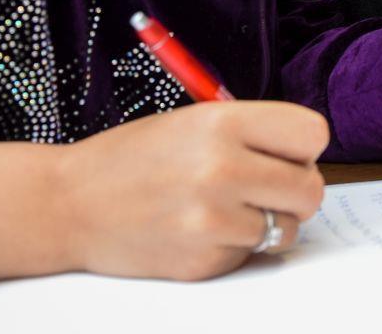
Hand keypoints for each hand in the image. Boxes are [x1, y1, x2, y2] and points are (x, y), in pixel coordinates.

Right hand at [0, 101, 328, 280]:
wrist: (69, 205)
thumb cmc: (133, 157)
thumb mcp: (193, 121)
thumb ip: (252, 133)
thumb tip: (306, 155)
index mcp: (223, 123)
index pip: (313, 134)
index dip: (303, 146)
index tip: (287, 152)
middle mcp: (223, 169)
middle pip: (311, 188)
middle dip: (297, 189)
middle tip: (268, 186)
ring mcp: (214, 220)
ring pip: (287, 228)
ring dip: (269, 222)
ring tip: (229, 208)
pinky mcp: (205, 260)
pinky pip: (251, 254)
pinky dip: (236, 245)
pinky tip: (201, 230)